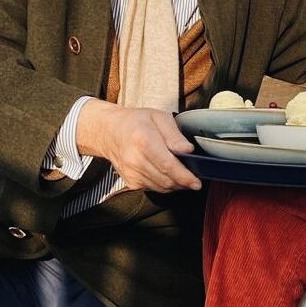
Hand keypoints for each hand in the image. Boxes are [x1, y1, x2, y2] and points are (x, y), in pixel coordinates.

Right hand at [75, 100, 199, 191]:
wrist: (109, 131)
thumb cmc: (136, 121)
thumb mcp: (159, 117)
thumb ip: (174, 135)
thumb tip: (188, 150)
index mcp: (144, 141)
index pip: (168, 165)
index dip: (185, 177)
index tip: (196, 182)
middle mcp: (135, 160)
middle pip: (166, 180)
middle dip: (183, 182)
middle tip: (194, 179)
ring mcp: (132, 173)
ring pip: (161, 187)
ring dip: (175, 185)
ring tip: (182, 175)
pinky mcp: (131, 182)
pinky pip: (153, 189)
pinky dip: (164, 185)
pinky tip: (167, 174)